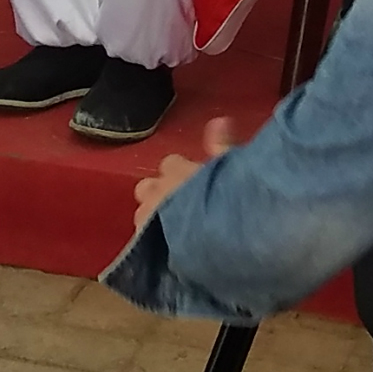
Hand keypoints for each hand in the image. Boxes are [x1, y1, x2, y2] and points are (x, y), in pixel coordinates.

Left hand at [133, 117, 237, 234]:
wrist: (216, 243)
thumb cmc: (227, 206)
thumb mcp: (231, 172)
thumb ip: (222, 146)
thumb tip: (220, 121)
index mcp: (177, 172)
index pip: (170, 164)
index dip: (180, 172)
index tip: (193, 179)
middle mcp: (158, 191)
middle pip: (148, 187)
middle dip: (158, 193)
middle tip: (178, 205)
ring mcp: (149, 217)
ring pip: (141, 213)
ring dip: (152, 217)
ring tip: (170, 230)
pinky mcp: (146, 245)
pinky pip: (142, 240)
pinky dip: (151, 242)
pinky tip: (166, 250)